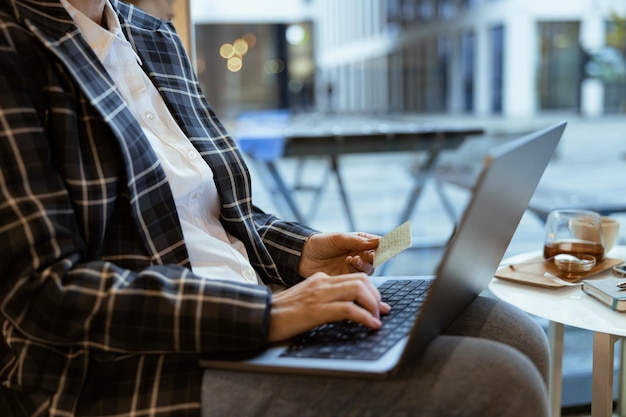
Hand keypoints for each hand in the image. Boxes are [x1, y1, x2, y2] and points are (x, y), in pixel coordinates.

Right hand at [268, 272, 390, 341]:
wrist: (261, 316)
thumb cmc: (282, 313)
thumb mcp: (307, 300)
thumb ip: (325, 300)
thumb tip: (348, 311)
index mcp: (320, 279)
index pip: (354, 278)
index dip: (372, 291)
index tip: (380, 307)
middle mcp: (322, 282)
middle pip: (361, 280)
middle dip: (376, 297)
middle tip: (381, 313)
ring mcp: (320, 294)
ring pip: (358, 290)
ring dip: (373, 305)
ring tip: (377, 320)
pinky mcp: (317, 309)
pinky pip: (349, 309)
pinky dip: (365, 317)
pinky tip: (371, 326)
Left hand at [298, 232, 379, 277]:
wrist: (302, 256)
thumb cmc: (320, 243)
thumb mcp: (339, 238)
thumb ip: (358, 241)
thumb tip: (378, 240)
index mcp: (360, 242)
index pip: (378, 244)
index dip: (384, 245)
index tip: (386, 246)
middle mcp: (360, 255)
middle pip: (376, 258)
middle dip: (374, 257)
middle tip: (369, 255)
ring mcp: (354, 268)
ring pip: (369, 269)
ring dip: (364, 264)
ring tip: (353, 259)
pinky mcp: (347, 279)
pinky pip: (358, 279)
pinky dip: (356, 271)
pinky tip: (349, 263)